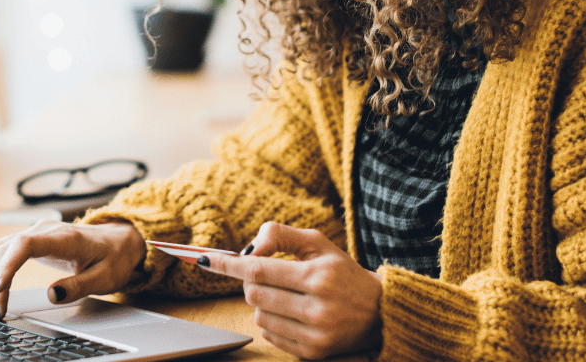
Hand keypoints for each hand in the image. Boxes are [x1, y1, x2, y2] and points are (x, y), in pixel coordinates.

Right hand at [0, 220, 145, 318]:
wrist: (120, 240)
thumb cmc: (113, 258)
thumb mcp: (105, 278)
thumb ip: (79, 286)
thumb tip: (52, 295)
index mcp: (65, 238)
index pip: (26, 244)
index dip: (7, 265)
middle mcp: (46, 230)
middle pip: (6, 247)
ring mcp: (37, 233)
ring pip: (0, 247)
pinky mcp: (33, 239)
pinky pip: (4, 248)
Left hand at [200, 222, 382, 358]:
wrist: (378, 312)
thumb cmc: (343, 272)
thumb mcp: (318, 243)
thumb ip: (280, 235)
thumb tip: (248, 248)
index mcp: (318, 276)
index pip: (259, 269)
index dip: (229, 264)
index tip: (206, 260)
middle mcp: (317, 308)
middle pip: (254, 295)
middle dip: (251, 282)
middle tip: (265, 275)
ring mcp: (315, 334)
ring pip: (259, 316)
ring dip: (261, 303)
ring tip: (285, 296)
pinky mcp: (313, 353)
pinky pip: (270, 335)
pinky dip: (271, 321)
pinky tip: (290, 313)